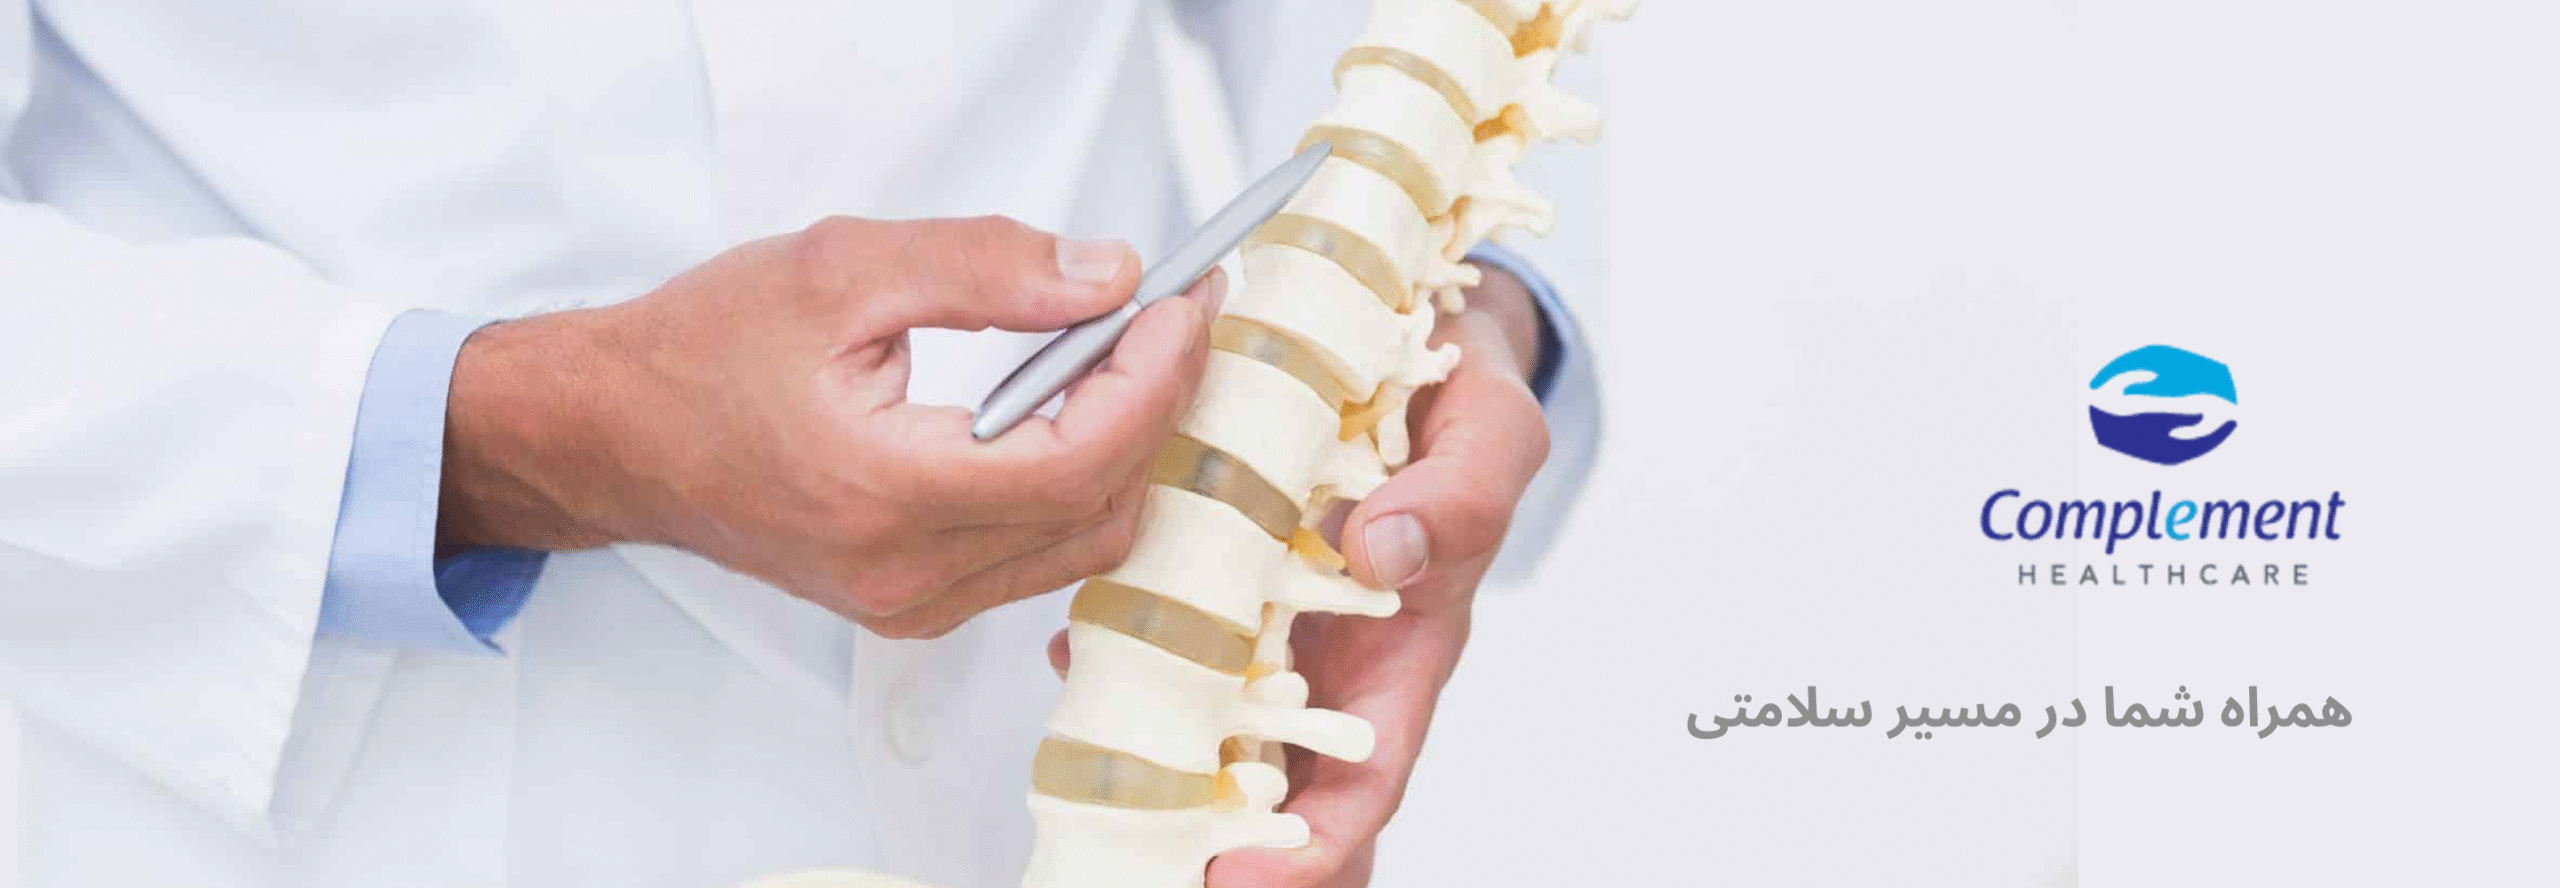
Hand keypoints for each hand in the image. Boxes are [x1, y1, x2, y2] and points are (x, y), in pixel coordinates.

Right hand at [438, 215, 1220, 638]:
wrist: (611, 434)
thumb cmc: (698, 355)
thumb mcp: (842, 271)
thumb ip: (985, 269)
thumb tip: (1104, 276)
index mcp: (887, 493)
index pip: (1081, 456)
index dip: (1154, 377)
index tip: (1184, 303)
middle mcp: (907, 572)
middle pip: (1101, 509)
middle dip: (1157, 407)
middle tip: (1174, 318)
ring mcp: (910, 602)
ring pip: (1079, 543)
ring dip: (1124, 448)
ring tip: (1132, 354)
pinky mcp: (909, 602)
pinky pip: (1036, 556)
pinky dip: (1078, 484)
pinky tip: (1075, 410)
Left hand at [1049, 265, 1550, 886]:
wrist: (1417, 329)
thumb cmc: (1466, 399)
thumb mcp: (1493, 430)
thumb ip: (1464, 492)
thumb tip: (1387, 549)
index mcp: (1409, 645)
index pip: (1366, 779)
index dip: (1312, 849)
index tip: (1239, 883)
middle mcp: (1333, 651)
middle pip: (1277, 787)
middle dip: (1217, 845)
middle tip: (1144, 872)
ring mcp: (1269, 615)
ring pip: (1209, 718)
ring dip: (1156, 763)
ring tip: (1094, 789)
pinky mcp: (1216, 565)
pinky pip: (1165, 626)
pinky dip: (1124, 651)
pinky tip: (1080, 651)